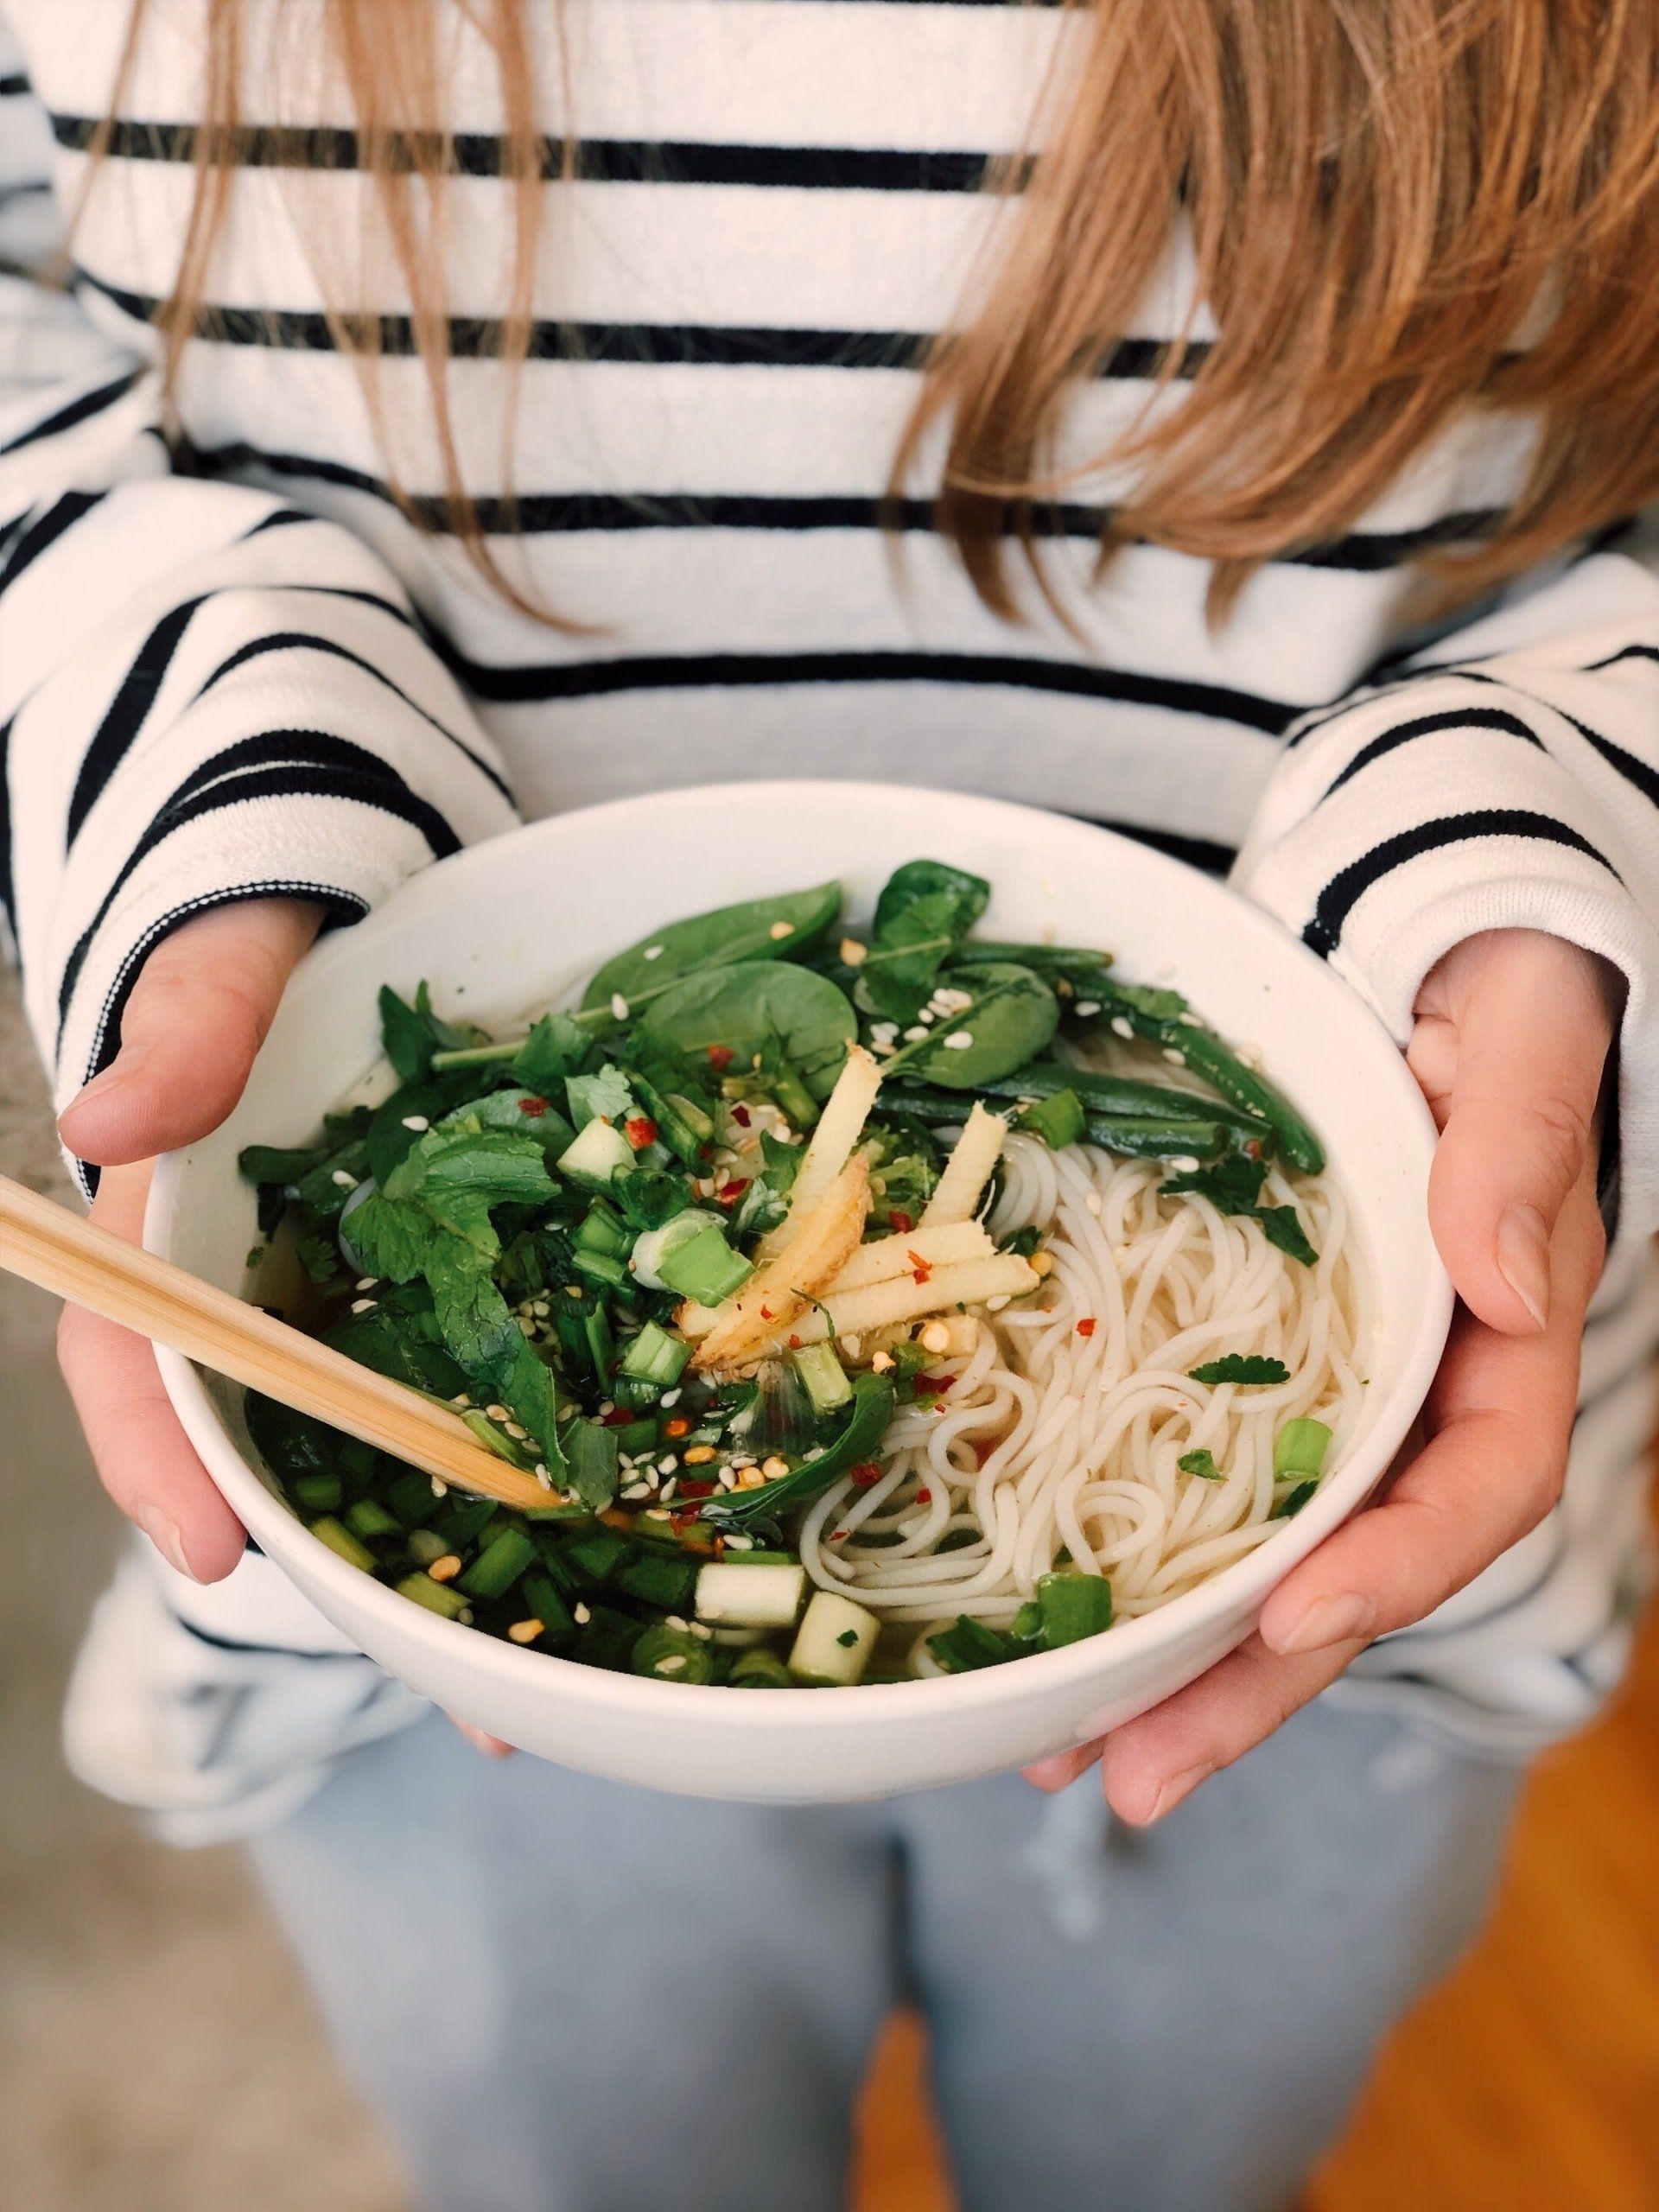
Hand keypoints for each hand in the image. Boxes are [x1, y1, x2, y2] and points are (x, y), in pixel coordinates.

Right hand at [54, 896, 516, 1758]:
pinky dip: (520, 1461)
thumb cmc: (253, 941)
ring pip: (378, 1449)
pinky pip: (470, 1385)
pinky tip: (603, 1549)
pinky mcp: (439, 1291)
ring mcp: (349, 1305)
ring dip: (451, 1563)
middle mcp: (256, 1297)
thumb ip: (179, 1032)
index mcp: (170, 1234)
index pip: (135, 1366)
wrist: (332, 913)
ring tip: (544, 1687)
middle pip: (276, 1453)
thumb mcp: (213, 964)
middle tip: (459, 1704)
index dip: (163, 1465)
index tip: (218, 1555)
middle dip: (351, 1578)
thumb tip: (102, 1118)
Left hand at [1027, 928, 1619, 1821]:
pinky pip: (1204, 1490)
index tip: (1298, 1615)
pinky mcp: (1260, 1373)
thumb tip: (1497, 1273)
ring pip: (1270, 1558)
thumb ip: (1518, 1141)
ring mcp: (1341, 1392)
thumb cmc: (1489, 983)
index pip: (1481, 1480)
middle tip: (1133, 1775)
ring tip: (1059, 1757)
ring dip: (1176, 1668)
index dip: (1397, 1560)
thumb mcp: (1522, 1030)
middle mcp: (1428, 1389)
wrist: (1424, 954)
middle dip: (1253, 1682)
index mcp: (1510, 1328)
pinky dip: (1135, 1569)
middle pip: (1356, 1568)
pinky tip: (1047, 1637)